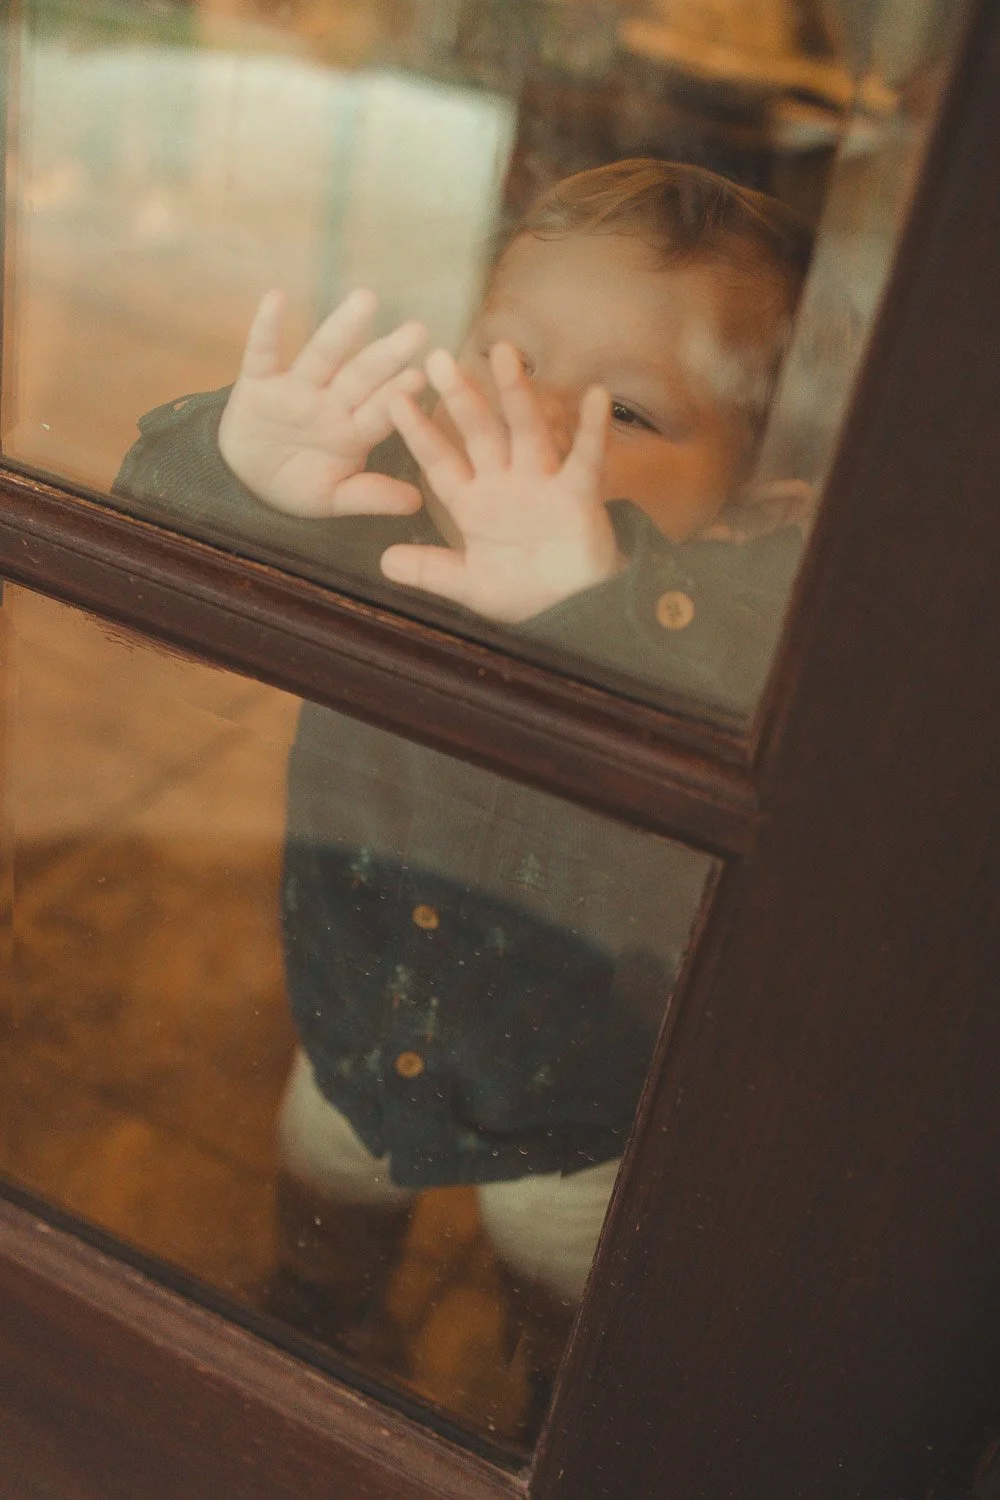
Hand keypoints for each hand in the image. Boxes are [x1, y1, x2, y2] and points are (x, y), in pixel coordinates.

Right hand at [218, 288, 426, 517]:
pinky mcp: (257, 382)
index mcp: (352, 432)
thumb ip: (370, 496)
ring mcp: (295, 389)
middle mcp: (329, 404)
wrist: (246, 482)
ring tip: (366, 300)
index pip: (379, 411)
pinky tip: (277, 297)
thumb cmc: (297, 485)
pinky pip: (262, 352)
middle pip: (361, 375)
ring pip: (322, 355)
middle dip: (387, 354)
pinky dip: (266, 327)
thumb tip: (417, 503)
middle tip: (417, 331)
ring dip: (342, 329)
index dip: (397, 395)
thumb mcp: (333, 498)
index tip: (421, 376)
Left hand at [382, 343, 621, 622]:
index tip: (392, 398)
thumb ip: (430, 571)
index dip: (417, 433)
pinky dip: (592, 430)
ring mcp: (542, 485)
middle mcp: (505, 484)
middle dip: (460, 398)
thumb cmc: (523, 593)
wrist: (572, 613)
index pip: (440, 461)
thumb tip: (383, 562)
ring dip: (517, 395)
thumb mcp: (469, 584)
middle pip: (479, 434)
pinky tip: (595, 395)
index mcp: (474, 503)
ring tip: (505, 354)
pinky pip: (586, 459)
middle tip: (437, 358)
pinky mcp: (578, 496)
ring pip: (526, 432)